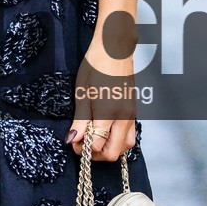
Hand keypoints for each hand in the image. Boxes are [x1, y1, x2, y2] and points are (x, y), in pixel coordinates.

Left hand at [68, 36, 137, 160]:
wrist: (115, 50)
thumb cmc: (96, 66)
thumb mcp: (82, 93)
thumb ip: (80, 120)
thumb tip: (73, 139)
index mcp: (109, 112)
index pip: (97, 145)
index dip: (82, 148)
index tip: (73, 141)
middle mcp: (124, 117)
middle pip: (114, 153)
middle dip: (96, 155)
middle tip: (82, 145)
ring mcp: (131, 115)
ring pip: (125, 146)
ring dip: (109, 149)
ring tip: (94, 139)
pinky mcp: (134, 112)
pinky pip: (128, 135)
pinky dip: (117, 141)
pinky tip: (105, 132)